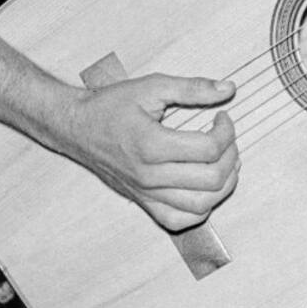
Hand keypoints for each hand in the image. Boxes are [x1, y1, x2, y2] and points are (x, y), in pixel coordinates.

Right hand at [62, 74, 239, 231]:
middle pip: (211, 179)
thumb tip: (228, 88)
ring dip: (223, 184)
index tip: (222, 118)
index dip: (227, 132)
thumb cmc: (110, 106)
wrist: (76, 128)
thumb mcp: (151, 87)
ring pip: (201, 205)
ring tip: (223, 162)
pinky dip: (201, 208)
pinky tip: (204, 187)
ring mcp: (146, 193)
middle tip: (226, 139)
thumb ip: (192, 88)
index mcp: (151, 144)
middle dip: (230, 156)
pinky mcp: (143, 202)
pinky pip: (179, 220)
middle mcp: (149, 175)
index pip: (209, 149)